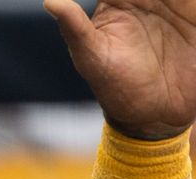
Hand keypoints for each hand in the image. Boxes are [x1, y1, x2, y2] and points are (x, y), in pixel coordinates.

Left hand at [46, 0, 195, 137]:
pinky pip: (194, 2)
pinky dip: (190, 3)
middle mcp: (145, 0)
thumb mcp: (92, 58)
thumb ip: (74, 28)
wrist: (156, 116)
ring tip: (172, 2)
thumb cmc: (116, 90)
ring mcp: (174, 6)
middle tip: (151, 1)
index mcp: (116, 2)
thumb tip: (49, 1)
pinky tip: (187, 5)